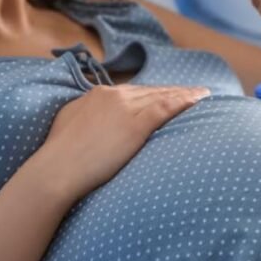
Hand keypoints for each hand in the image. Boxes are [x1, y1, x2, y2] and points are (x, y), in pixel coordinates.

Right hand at [39, 85, 210, 200]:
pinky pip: (166, 108)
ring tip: (203, 94)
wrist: (57, 169)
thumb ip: (84, 116)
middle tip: (193, 92)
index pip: (132, 92)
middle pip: (151, 91)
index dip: (152, 93)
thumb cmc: (59, 156)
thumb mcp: (69, 124)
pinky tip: (200, 99)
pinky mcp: (135, 125)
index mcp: (98, 94)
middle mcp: (113, 95)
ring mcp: (126, 108)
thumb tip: (90, 119)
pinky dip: (185, 101)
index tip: (166, 95)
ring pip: (162, 96)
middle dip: (172, 91)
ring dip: (185, 94)